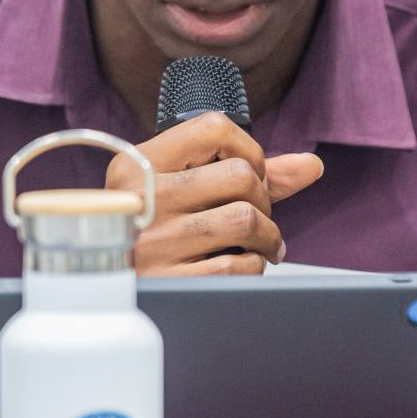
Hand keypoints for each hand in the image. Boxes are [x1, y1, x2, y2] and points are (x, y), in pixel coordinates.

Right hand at [106, 112, 323, 276]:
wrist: (106, 290)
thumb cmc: (150, 231)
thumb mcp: (176, 190)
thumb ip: (243, 173)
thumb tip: (311, 166)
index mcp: (139, 164)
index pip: (213, 128)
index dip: (249, 150)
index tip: (250, 174)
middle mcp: (143, 197)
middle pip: (240, 176)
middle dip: (264, 199)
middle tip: (257, 217)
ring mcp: (154, 242)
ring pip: (246, 220)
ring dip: (267, 236)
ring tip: (260, 244)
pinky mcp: (169, 282)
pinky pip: (238, 267)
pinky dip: (252, 267)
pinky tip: (240, 266)